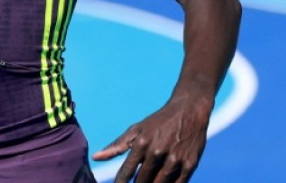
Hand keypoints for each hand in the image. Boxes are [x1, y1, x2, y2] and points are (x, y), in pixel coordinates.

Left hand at [92, 97, 210, 182]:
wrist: (188, 110)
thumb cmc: (157, 122)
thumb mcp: (136, 130)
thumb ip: (116, 146)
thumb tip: (95, 158)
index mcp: (141, 144)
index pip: (126, 172)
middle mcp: (157, 152)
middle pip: (142, 181)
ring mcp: (175, 159)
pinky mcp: (190, 164)